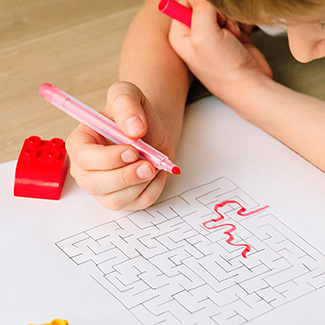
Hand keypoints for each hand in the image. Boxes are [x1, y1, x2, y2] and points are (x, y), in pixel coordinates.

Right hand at [66, 82, 173, 210]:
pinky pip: (137, 204)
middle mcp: (86, 169)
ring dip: (139, 185)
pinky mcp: (123, 198)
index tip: (132, 150)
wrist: (150, 130)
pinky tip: (156, 173)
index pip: (84, 158)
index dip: (107, 159)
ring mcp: (104, 188)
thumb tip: (134, 130)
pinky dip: (152, 190)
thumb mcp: (128, 94)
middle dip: (124, 177)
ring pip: (115, 200)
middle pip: (94, 185)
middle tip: (148, 165)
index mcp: (81, 143)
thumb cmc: (133, 114)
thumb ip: (126, 104)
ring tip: (153, 165)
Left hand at [169, 0, 271, 97]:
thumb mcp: (204, 35)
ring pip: (222, 8)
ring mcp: (212, 34)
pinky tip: (241, 37)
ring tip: (232, 37)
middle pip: (205, 3)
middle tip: (222, 29)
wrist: (248, 84)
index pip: (184, 0)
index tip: (210, 13)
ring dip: (232, 18)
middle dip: (219, 11)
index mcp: (180, 35)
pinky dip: (241, 22)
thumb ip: (200, 7)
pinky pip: (236, 15)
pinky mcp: (230, 35)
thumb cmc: (224, 69)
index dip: (200, 2)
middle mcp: (194, 34)